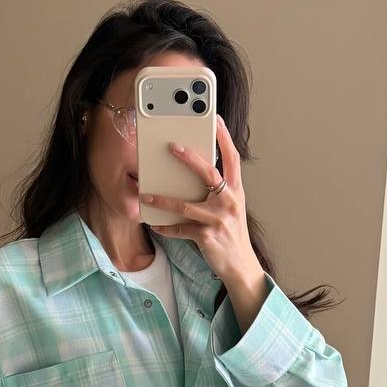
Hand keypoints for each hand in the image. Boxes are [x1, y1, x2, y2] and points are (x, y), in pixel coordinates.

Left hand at [139, 113, 259, 283]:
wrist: (241, 265)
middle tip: (172, 146)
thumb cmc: (232, 235)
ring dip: (163, 200)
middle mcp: (229, 202)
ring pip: (186, 205)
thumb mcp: (231, 209)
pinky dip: (166, 228)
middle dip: (190, 158)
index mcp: (236, 192)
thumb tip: (197, 175)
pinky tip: (155, 224)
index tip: (216, 120)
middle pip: (208, 174)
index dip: (225, 138)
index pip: (232, 159)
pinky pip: (181, 229)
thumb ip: (219, 192)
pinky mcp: (207, 237)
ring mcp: (218, 220)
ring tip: (146, 195)